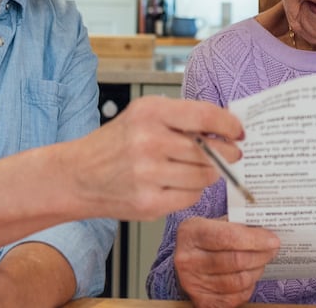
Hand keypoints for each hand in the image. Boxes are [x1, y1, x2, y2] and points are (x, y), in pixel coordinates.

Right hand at [70, 96, 243, 219]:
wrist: (77, 176)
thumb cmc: (114, 144)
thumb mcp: (142, 116)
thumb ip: (182, 117)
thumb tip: (225, 125)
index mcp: (149, 112)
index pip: (205, 116)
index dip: (229, 125)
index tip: (238, 131)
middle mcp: (148, 141)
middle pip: (209, 151)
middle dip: (227, 154)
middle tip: (232, 154)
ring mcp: (148, 174)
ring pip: (204, 176)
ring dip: (209, 174)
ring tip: (198, 168)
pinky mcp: (148, 203)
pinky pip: (190, 197)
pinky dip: (191, 191)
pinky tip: (179, 184)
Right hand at [174, 216, 279, 307]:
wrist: (185, 260)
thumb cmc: (205, 239)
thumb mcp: (213, 223)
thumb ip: (236, 225)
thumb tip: (266, 230)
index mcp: (191, 233)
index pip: (228, 236)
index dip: (255, 239)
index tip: (273, 240)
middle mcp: (188, 259)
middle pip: (236, 260)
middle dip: (261, 255)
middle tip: (272, 250)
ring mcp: (192, 283)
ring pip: (238, 281)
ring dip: (256, 271)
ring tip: (260, 262)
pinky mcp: (201, 301)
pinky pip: (236, 297)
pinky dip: (247, 288)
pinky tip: (248, 277)